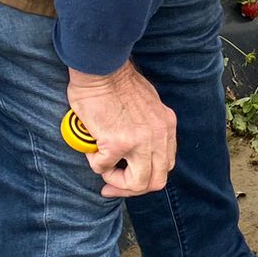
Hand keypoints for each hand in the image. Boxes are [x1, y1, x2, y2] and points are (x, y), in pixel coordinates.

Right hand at [66, 64, 175, 197]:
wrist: (101, 68)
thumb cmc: (116, 82)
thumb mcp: (148, 107)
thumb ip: (148, 129)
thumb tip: (135, 151)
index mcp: (166, 126)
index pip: (166, 165)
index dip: (147, 176)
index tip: (128, 177)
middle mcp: (159, 136)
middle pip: (157, 181)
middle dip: (132, 189)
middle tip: (111, 186)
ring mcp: (139, 141)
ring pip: (136, 183)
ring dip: (115, 181)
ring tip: (101, 164)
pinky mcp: (116, 143)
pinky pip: (104, 167)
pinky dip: (95, 162)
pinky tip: (91, 147)